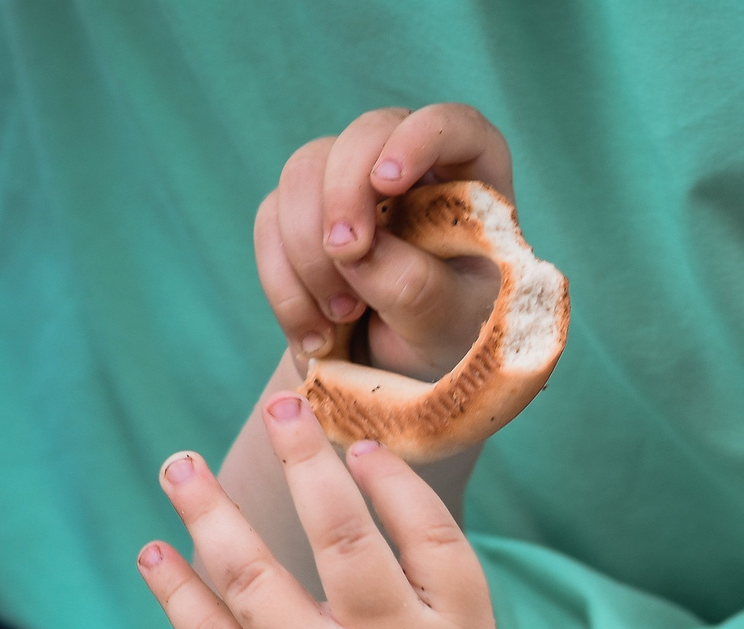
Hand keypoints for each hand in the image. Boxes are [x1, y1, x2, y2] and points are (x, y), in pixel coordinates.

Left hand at [139, 394, 505, 628]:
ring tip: (178, 465)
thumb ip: (434, 625)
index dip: (394, 485)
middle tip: (278, 407)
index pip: (430, 536)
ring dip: (211, 512)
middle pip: (345, 532)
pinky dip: (178, 591)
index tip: (361, 447)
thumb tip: (372, 543)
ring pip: (259, 574)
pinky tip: (156, 554)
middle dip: (306, 460)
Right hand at [256, 104, 514, 381]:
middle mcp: (412, 175)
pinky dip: (283, 279)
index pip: (454, 127)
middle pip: (365, 134)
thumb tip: (357, 251)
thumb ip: (415, 286)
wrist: (399, 385)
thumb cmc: (448, 347)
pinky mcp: (303, 217)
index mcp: (473, 191)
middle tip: (345, 253)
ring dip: (310, 246)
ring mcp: (352, 190)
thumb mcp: (449, 327)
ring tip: (341, 318)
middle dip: (344, 191)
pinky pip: (270, 220)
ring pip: (305, 171)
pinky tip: (314, 334)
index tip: (387, 180)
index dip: (418, 137)